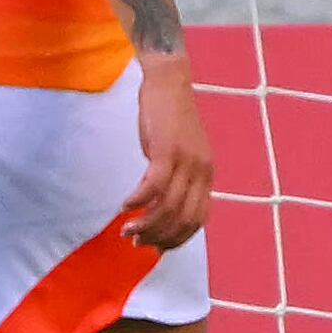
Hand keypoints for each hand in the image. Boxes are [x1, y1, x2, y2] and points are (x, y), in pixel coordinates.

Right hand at [124, 55, 214, 249]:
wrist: (168, 83)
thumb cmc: (169, 121)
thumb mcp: (180, 155)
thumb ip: (177, 180)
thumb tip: (160, 209)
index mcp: (207, 175)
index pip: (198, 220)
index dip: (177, 239)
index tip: (156, 248)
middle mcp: (201, 171)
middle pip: (183, 218)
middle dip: (159, 237)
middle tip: (136, 242)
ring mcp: (186, 161)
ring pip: (168, 207)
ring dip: (146, 224)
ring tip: (127, 231)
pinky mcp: (167, 150)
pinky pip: (153, 186)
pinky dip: (139, 201)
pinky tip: (125, 207)